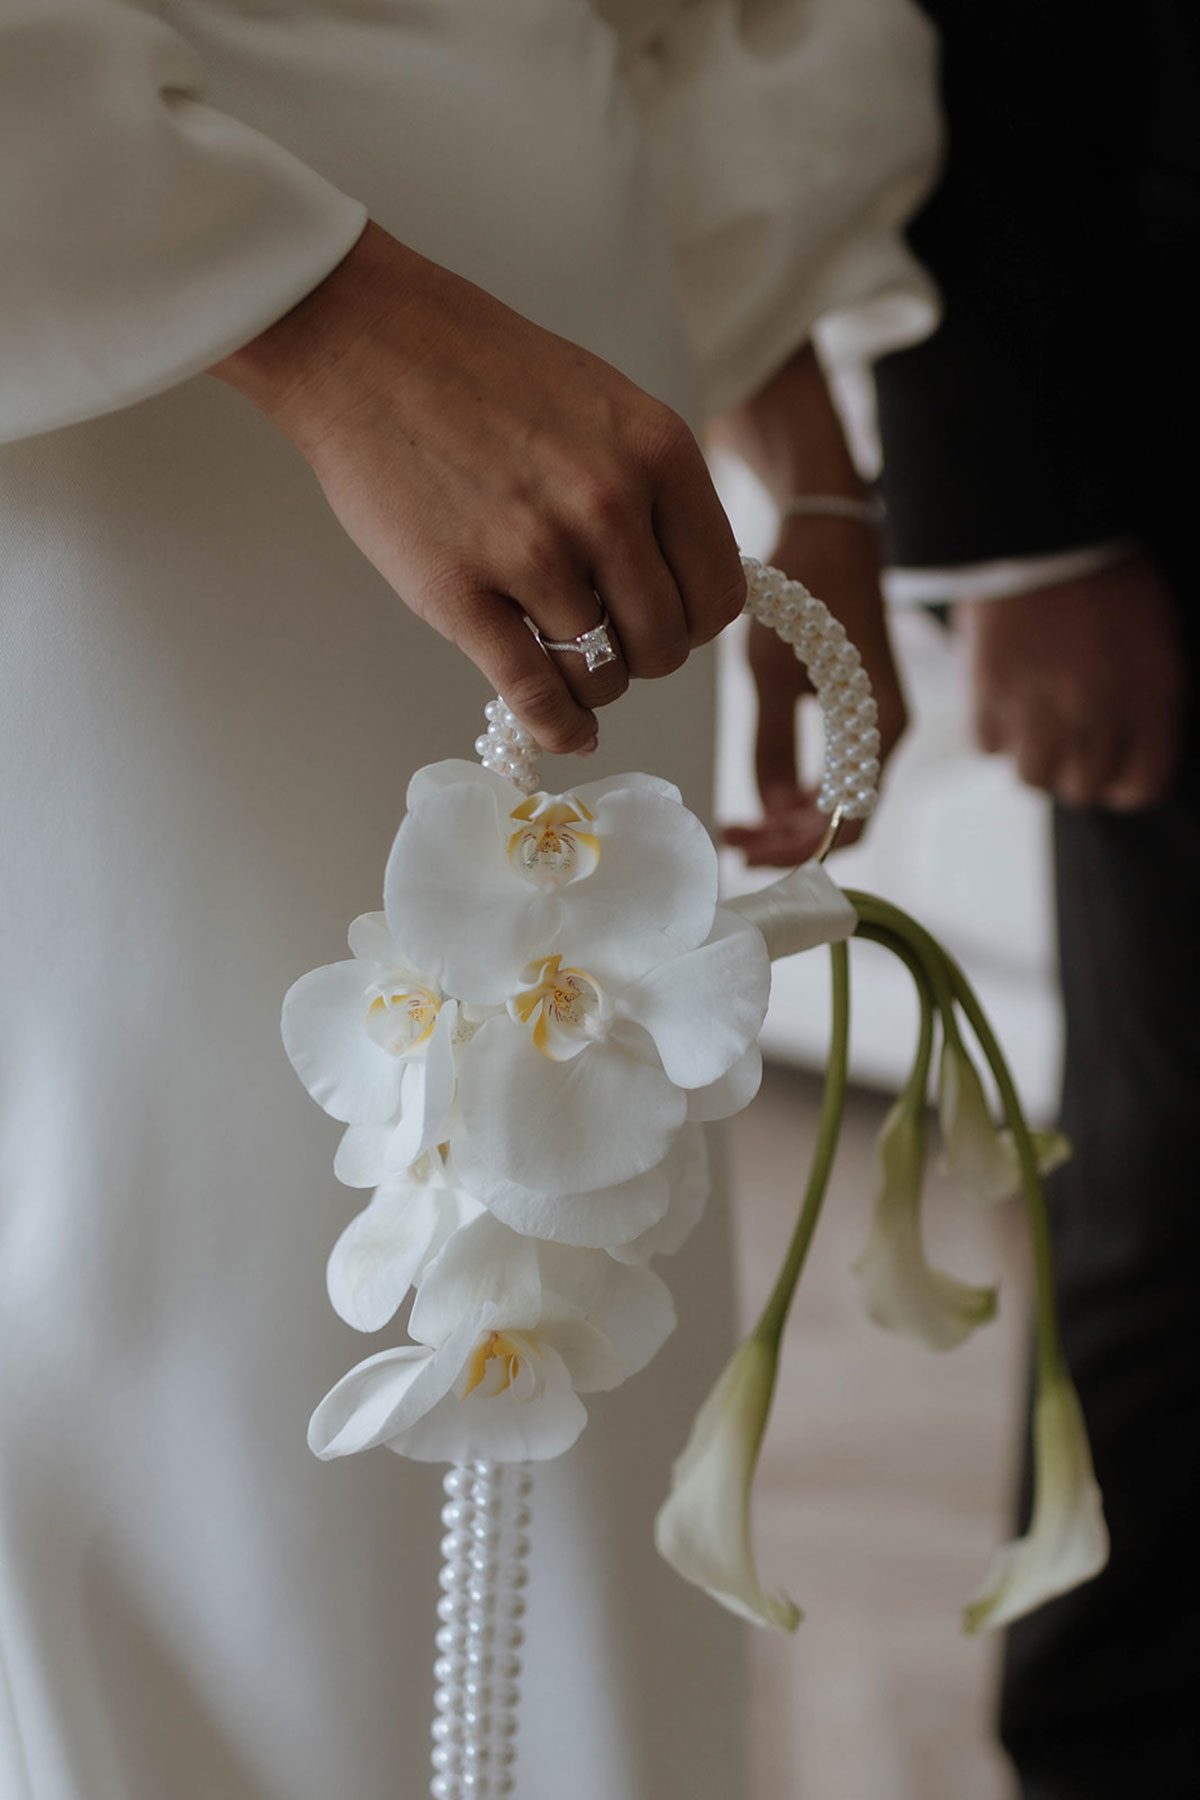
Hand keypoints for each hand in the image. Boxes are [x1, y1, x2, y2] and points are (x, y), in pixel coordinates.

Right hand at [211, 223, 745, 753]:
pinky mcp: (459, 593)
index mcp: (656, 452)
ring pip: (602, 675)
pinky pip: (535, 694)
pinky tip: (563, 732)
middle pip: (665, 643)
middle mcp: (607, 503)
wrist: (363, 340)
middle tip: (605, 639)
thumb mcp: (602, 405)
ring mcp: (532, 551)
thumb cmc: (480, 371)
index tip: (663, 619)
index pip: (719, 591)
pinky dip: (558, 728)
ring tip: (562, 657)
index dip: (693, 621)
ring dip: (589, 684)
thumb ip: (649, 488)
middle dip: (641, 656)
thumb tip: (677, 583)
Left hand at [722, 513, 907, 864]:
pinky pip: (835, 774)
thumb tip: (768, 809)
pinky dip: (799, 793)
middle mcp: (887, 733)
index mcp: (878, 726)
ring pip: (837, 799)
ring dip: (790, 820)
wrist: (831, 532)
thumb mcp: (771, 672)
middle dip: (789, 839)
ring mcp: (875, 726)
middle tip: (732, 841)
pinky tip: (761, 799)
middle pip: (843, 817)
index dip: (798, 848)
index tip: (747, 852)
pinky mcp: (859, 715)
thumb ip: (770, 746)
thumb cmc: (804, 591)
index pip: (848, 818)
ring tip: (737, 825)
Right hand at [956, 554, 1186, 808]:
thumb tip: (1125, 741)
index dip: (1125, 784)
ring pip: (1033, 776)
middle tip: (1068, 742)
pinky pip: (988, 745)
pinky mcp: (992, 691)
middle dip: (1076, 770)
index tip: (1113, 772)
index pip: (1144, 783)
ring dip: (1033, 755)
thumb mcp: (1155, 634)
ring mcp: (1043, 705)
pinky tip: (1002, 701)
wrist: (1046, 525)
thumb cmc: (1108, 571)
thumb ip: (1145, 694)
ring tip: (1032, 725)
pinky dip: (994, 731)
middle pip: (1083, 787)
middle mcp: (1100, 710)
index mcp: (1153, 694)